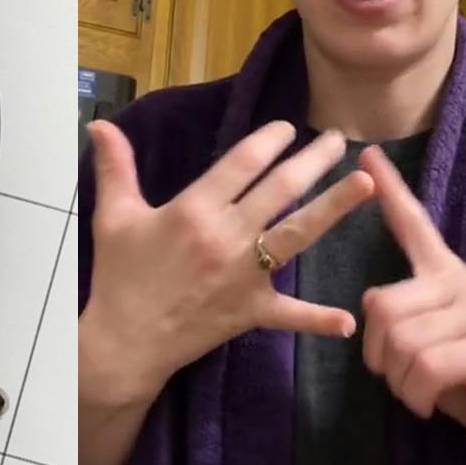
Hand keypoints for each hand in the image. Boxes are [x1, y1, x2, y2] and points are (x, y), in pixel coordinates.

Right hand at [79, 119, 375, 405]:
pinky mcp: (251, 310)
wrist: (125, 340)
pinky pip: (290, 314)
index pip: (240, 164)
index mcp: (193, 210)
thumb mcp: (114, 217)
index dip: (268, 140)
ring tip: (365, 183)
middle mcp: (226, 237)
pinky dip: (318, 318)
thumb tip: (100, 124)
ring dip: (333, 208)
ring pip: (297, 234)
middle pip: (279, 190)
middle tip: (339, 139)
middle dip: (312, 161)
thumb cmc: (119, 275)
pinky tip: (348, 320)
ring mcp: (244, 275)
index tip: (287, 127)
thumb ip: (114, 168)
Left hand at [359, 147, 465, 464]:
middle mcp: (465, 282)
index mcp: (445, 275)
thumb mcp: (420, 341)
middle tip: (401, 377)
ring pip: (400, 341)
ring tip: (422, 391)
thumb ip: (397, 314)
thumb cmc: (461, 380)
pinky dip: (416, 396)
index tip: (367, 152)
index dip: (390, 191)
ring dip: (398, 381)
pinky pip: (425, 367)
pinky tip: (431, 404)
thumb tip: (371, 303)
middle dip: (377, 355)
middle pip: (381, 306)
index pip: (415, 226)